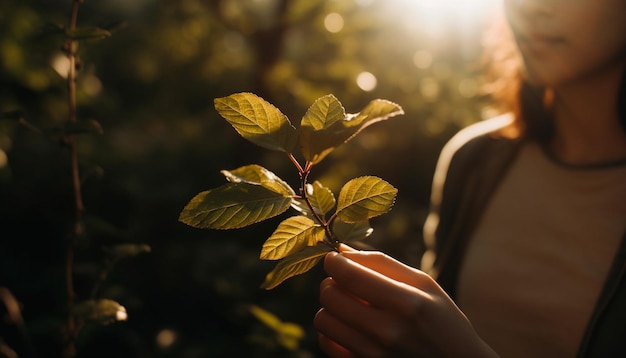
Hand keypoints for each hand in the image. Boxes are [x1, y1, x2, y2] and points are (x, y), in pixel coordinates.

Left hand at [313, 246, 497, 357]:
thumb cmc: (443, 320)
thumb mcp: (424, 284)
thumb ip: (382, 264)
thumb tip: (343, 251)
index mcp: (406, 303)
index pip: (349, 275)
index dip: (333, 261)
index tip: (334, 258)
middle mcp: (387, 331)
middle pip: (330, 295)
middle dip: (332, 281)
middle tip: (346, 281)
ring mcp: (374, 355)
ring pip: (323, 319)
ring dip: (331, 306)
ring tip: (349, 304)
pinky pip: (326, 344)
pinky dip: (332, 331)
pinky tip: (349, 325)